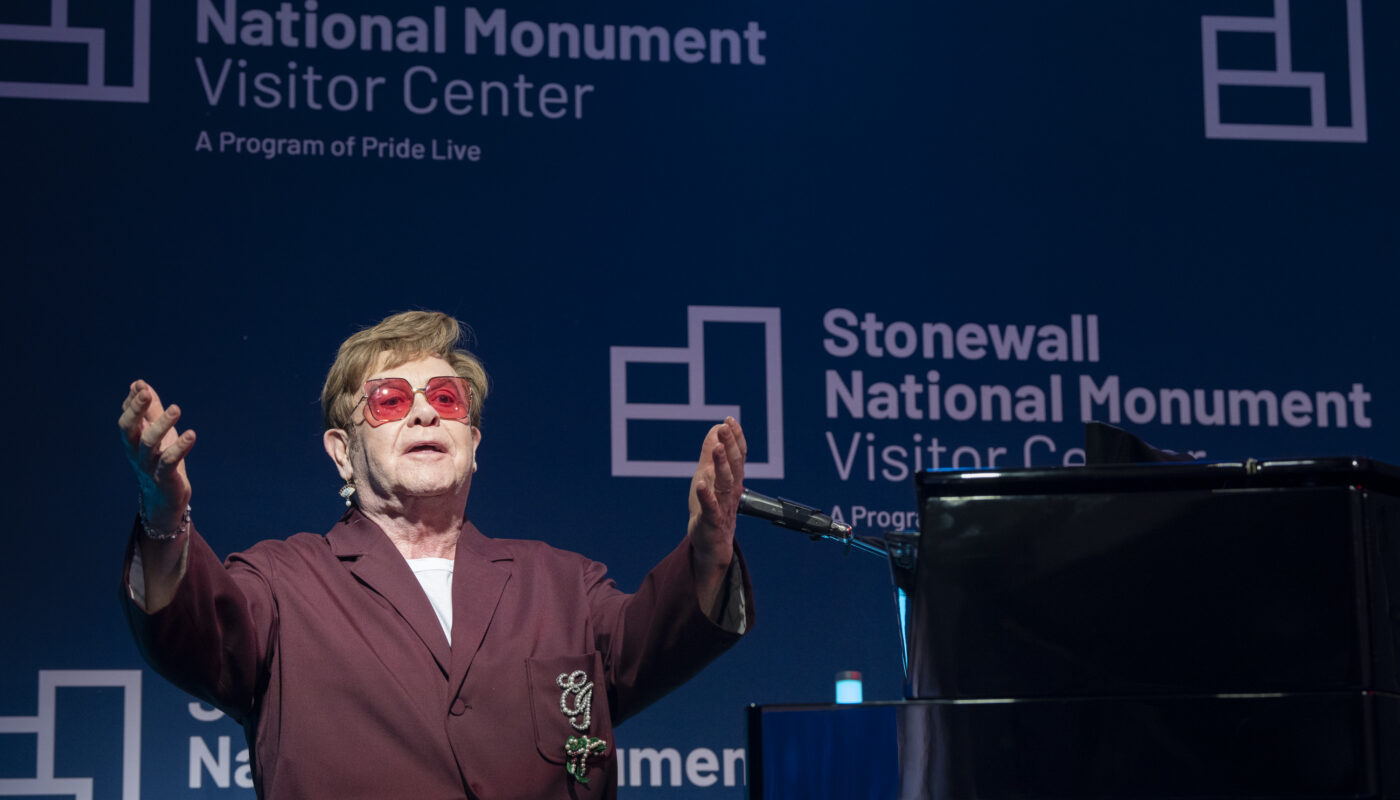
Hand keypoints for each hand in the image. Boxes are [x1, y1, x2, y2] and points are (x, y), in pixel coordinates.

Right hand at [118, 380, 195, 534]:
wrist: (166, 500)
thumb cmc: (160, 462)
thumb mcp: (156, 433)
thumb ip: (149, 410)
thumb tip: (139, 384)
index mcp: (132, 442)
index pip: (126, 419)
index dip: (131, 404)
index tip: (140, 386)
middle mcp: (136, 453)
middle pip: (129, 429)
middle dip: (136, 410)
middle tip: (146, 393)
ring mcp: (149, 466)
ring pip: (149, 443)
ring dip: (162, 424)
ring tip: (176, 408)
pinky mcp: (164, 478)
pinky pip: (169, 461)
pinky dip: (180, 447)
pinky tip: (191, 434)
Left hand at [687, 417, 746, 574]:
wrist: (712, 544)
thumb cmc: (710, 508)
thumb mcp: (707, 477)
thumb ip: (711, 454)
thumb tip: (715, 429)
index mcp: (731, 480)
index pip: (739, 455)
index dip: (736, 438)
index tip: (729, 420)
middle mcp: (730, 491)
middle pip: (735, 465)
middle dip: (730, 445)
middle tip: (725, 427)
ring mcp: (722, 506)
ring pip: (725, 483)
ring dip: (722, 465)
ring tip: (717, 448)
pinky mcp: (711, 521)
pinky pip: (710, 508)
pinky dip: (706, 497)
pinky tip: (700, 486)